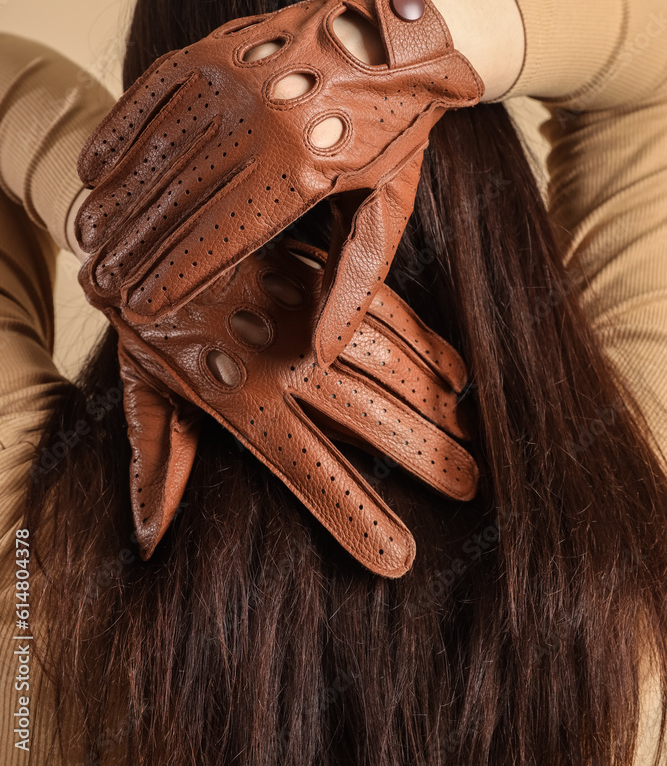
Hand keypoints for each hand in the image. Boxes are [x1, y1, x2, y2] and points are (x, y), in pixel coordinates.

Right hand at [74, 0, 483, 366]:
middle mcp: (260, 124)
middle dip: (135, 249)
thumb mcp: (384, 209)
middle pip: (178, 201)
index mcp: (305, 171)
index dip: (176, 275)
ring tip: (88, 241)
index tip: (141, 306)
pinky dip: (118, 135)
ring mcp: (233, 81)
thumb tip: (318, 356)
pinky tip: (92, 171)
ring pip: (156, 153)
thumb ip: (351, 280)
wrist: (398, 36)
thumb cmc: (393, 133)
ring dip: (116, 201)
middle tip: (100, 284)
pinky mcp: (216, 49)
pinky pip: (150, 96)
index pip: (221, 237)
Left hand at [86, 239, 477, 576]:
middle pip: (369, 417)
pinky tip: (457, 371)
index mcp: (238, 401)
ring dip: (434, 401)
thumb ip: (159, 463)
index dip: (355, 515)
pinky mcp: (319, 270)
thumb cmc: (144, 316)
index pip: (309, 471)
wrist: (143, 221)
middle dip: (425, 455)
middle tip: (470, 484)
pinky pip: (384, 309)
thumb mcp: (141, 390)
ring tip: (470, 433)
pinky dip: (426, 342)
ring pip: (388, 363)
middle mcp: (282, 360)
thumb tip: (147, 543)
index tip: (399, 557)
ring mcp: (306, 312)